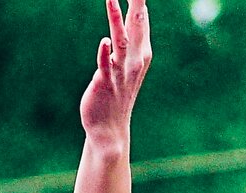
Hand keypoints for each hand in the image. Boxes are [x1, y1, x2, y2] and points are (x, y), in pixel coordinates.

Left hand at [79, 0, 151, 142]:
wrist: (109, 128)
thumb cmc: (117, 93)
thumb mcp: (128, 63)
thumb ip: (131, 39)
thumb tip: (138, 14)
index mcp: (141, 53)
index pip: (141, 20)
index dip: (140, 1)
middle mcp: (134, 60)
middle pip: (136, 24)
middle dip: (136, 2)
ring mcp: (120, 72)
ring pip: (120, 41)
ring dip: (115, 19)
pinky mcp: (104, 83)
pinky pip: (105, 66)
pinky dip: (104, 55)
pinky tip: (104, 42)